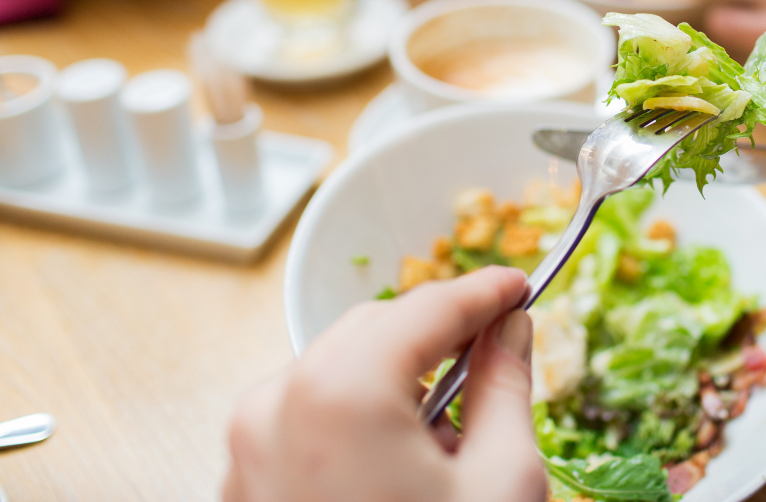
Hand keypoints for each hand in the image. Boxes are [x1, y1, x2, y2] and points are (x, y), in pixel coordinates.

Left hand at [222, 266, 545, 501]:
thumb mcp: (501, 482)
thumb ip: (506, 388)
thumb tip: (512, 331)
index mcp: (340, 393)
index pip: (429, 307)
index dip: (486, 291)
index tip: (520, 288)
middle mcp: (275, 409)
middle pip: (374, 331)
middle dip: (436, 339)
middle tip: (493, 358)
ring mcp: (247, 452)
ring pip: (335, 373)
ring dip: (394, 382)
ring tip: (443, 441)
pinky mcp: (242, 488)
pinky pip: (301, 421)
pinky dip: (351, 423)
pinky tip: (395, 469)